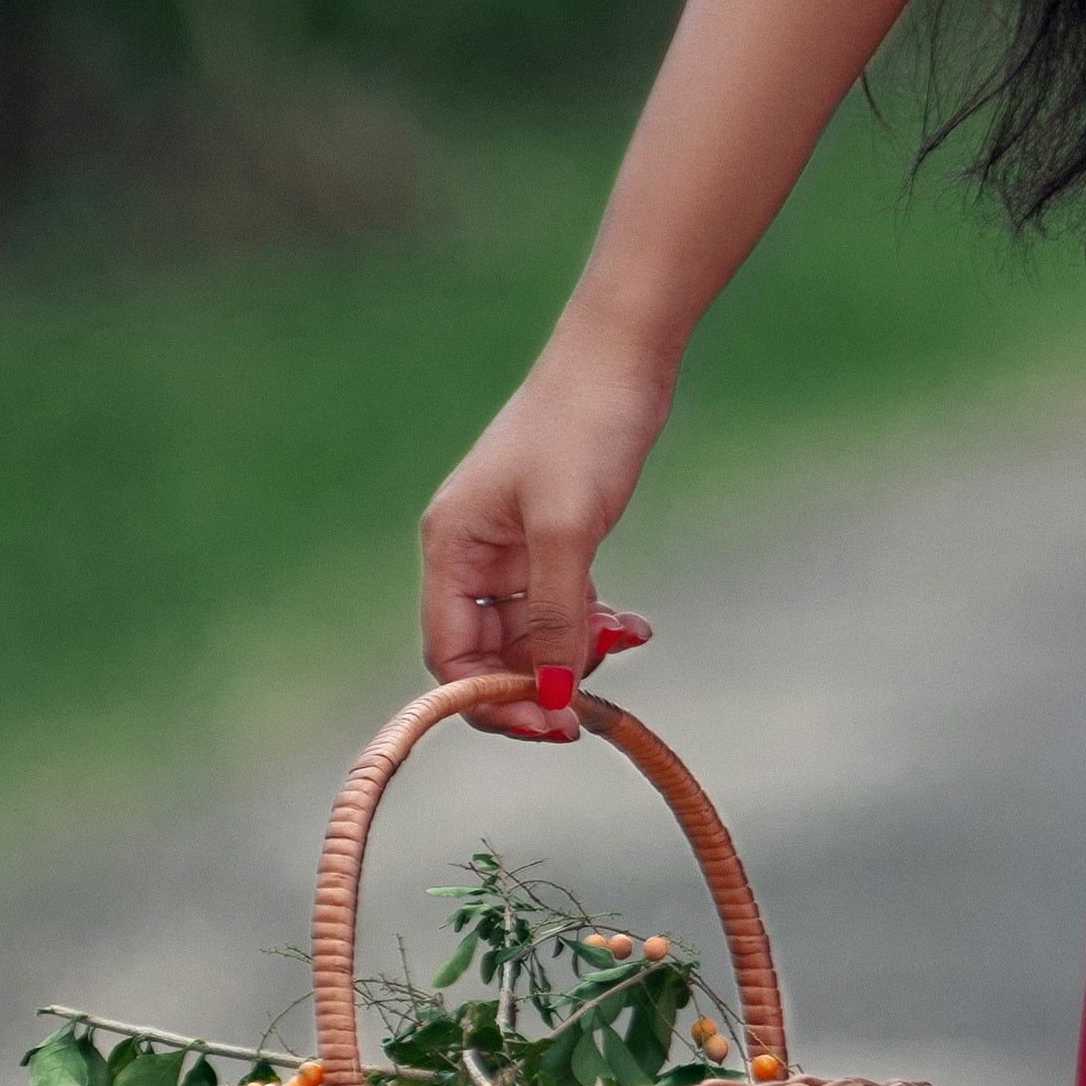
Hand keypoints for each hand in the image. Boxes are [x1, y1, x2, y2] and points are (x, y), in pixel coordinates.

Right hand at [420, 311, 674, 733]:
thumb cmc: (581, 428)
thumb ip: (555, 616)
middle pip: (491, 652)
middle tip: (590, 701)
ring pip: (534, 633)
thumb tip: (549, 697)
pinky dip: (594, 622)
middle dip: (540, 679)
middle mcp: (473, 553)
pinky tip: (634, 625)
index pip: (451, 654)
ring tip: (624, 637)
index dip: (492, 700)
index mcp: (452, 547)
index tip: (548, 727)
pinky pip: (564, 605)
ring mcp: (514, 547)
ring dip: (575, 650)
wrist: (623, 357)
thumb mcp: (567, 529)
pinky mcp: (555, 538)